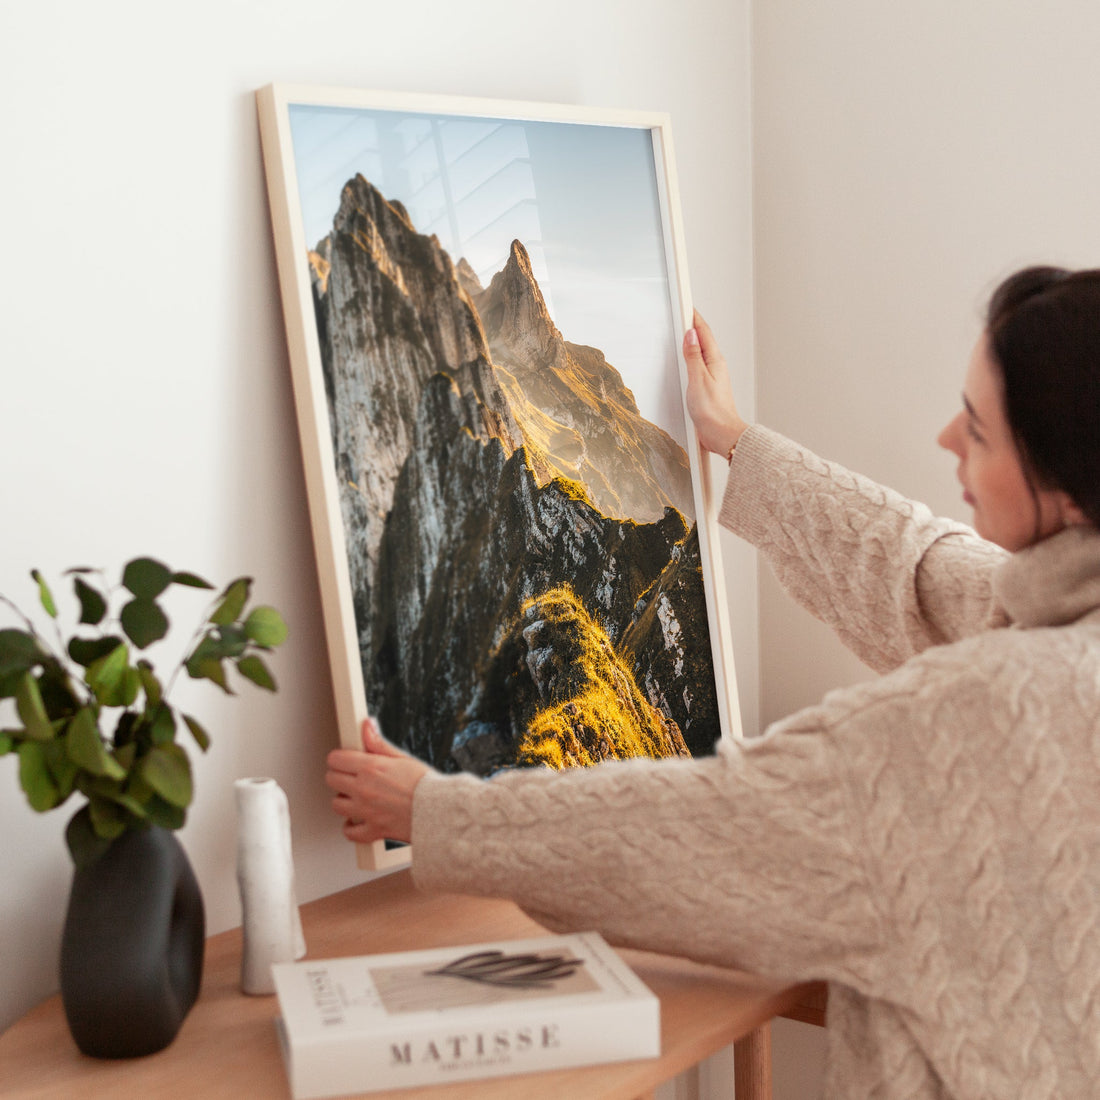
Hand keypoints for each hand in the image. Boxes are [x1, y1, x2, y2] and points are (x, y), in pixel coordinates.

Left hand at [325, 717, 429, 844]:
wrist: (440, 811)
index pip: (336, 759)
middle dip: (339, 776)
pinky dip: (351, 827)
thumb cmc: (426, 785)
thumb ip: (379, 743)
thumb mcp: (402, 758)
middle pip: (331, 780)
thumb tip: (367, 726)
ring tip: (356, 797)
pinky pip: (350, 832)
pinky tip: (357, 820)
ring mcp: (366, 811)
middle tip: (351, 777)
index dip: (340, 758)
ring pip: (336, 805)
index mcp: (371, 768)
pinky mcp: (373, 829)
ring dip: (344, 800)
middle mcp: (364, 789)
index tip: (345, 760)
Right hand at [683, 310, 748, 456]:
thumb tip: (690, 335)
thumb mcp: (697, 379)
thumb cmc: (712, 411)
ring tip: (684, 331)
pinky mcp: (708, 387)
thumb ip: (693, 356)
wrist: (722, 434)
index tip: (687, 305)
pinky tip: (687, 360)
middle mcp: (716, 366)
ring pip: (701, 352)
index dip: (694, 318)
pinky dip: (691, 357)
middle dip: (693, 325)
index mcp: (715, 361)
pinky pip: (699, 365)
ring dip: (692, 341)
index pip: (703, 332)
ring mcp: (713, 376)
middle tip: (684, 312)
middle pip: (703, 340)